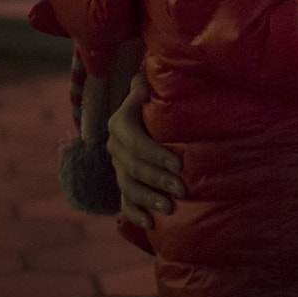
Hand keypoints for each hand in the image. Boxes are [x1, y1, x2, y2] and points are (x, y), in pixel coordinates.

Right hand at [107, 72, 183, 230]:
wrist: (142, 109)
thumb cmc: (155, 97)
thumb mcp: (150, 87)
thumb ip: (149, 83)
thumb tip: (150, 73)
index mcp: (120, 122)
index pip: (136, 142)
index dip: (156, 154)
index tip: (178, 165)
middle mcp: (115, 145)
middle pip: (133, 167)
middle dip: (158, 179)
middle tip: (182, 189)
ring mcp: (117, 166)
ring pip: (128, 186)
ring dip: (148, 198)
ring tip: (169, 208)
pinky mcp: (123, 181)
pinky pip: (124, 201)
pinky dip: (135, 213)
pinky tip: (150, 223)